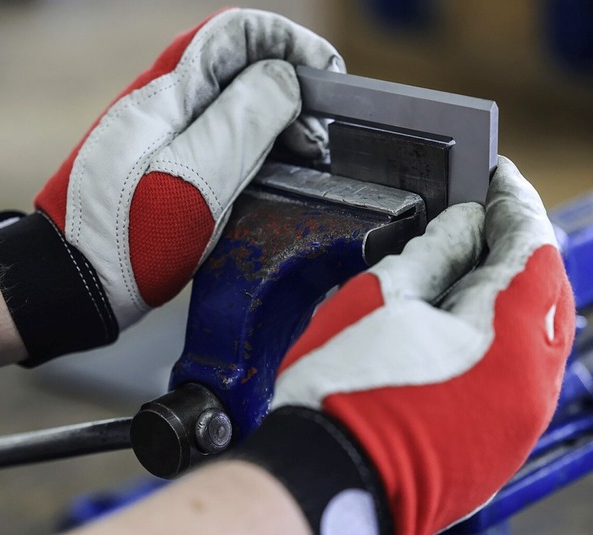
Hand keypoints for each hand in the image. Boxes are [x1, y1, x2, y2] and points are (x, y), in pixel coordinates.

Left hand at [0, 9, 342, 363]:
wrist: (77, 280)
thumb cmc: (129, 237)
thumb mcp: (194, 179)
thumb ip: (243, 121)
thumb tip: (284, 78)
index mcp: (169, 91)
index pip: (239, 32)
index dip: (290, 44)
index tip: (327, 78)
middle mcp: (166, 100)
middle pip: (241, 65)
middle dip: (291, 88)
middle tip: (318, 138)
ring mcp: (165, 130)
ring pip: (235, 101)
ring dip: (278, 119)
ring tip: (306, 155)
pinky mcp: (168, 160)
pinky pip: (222, 135)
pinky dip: (257, 144)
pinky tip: (273, 171)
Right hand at [241, 157, 574, 533]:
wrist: (328, 476)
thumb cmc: (345, 389)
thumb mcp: (381, 298)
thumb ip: (434, 253)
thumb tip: (463, 224)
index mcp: (506, 335)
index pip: (530, 247)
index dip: (514, 202)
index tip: (497, 177)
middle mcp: (532, 378)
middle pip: (545, 287)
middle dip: (518, 243)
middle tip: (485, 212)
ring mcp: (522, 413)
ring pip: (537, 328)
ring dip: (512, 287)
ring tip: (473, 257)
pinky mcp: (503, 436)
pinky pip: (521, 365)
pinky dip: (504, 329)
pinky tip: (467, 314)